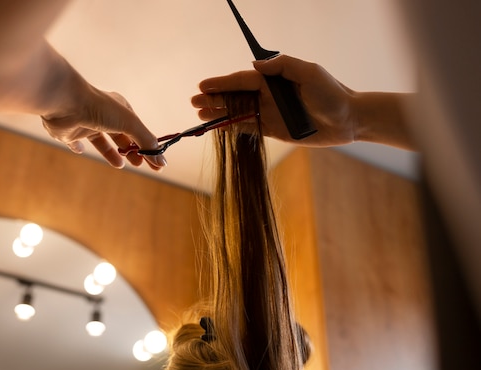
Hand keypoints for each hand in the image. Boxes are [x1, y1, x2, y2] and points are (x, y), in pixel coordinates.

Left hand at [41, 78, 165, 169]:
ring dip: (111, 152)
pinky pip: (74, 141)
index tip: (156, 163)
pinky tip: (81, 150)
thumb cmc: (99, 108)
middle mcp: (104, 115)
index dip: (147, 147)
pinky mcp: (69, 132)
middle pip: (121, 137)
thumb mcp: (129, 124)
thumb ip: (146, 141)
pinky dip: (77, 147)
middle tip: (139, 164)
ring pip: (101, 141)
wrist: (65, 102)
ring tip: (120, 164)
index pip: (138, 131)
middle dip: (132, 150)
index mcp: (120, 109)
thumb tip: (162, 162)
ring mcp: (86, 123)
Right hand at [191, 55, 356, 146]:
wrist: (348, 119)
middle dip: (214, 99)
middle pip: (235, 96)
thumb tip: (255, 65)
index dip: (221, 83)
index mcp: (274, 80)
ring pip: (238, 113)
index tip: (202, 85)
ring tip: (200, 116)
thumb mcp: (310, 72)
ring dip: (219, 114)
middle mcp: (268, 96)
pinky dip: (233, 129)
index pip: (241, 80)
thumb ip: (283, 66)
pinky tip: (219, 128)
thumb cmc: (332, 93)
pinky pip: (248, 129)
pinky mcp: (274, 130)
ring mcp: (270, 113)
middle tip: (194, 102)